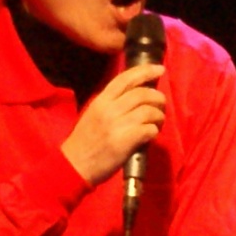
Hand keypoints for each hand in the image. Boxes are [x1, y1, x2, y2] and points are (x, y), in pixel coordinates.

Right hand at [61, 60, 168, 185]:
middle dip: (157, 97)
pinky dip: (155, 131)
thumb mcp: (93, 114)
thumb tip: (136, 95)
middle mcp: (110, 109)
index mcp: (101, 101)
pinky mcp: (126, 141)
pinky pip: (150, 129)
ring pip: (149, 110)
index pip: (125, 78)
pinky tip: (151, 135)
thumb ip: (111, 103)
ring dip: (159, 115)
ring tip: (158, 122)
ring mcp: (118, 125)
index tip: (160, 69)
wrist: (75, 165)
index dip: (145, 71)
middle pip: (142, 93)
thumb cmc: (85, 141)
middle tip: (161, 104)